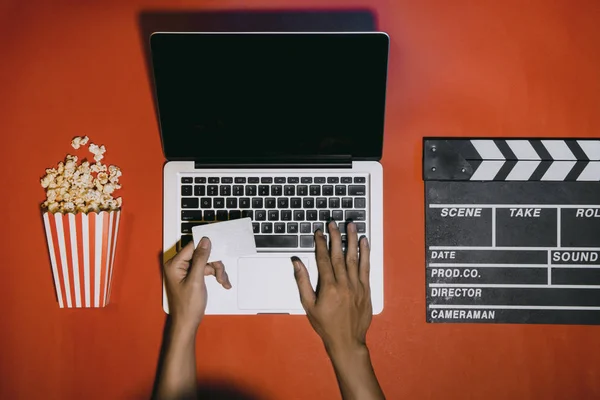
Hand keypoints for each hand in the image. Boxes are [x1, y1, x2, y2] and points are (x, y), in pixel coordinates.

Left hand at [163, 237, 231, 332]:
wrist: (187, 322)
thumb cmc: (187, 306)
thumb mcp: (196, 280)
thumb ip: (201, 259)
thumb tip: (205, 242)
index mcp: (174, 264)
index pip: (192, 247)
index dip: (206, 249)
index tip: (218, 251)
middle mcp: (178, 265)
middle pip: (201, 254)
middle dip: (214, 264)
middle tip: (221, 274)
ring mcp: (185, 270)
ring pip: (206, 262)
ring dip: (217, 270)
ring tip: (222, 281)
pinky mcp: (191, 275)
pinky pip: (206, 269)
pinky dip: (215, 274)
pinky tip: (222, 282)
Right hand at [292, 221, 371, 353]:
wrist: (347, 341)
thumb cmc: (325, 325)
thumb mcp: (308, 305)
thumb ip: (302, 281)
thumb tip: (296, 262)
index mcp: (328, 287)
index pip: (323, 259)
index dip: (320, 244)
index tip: (318, 232)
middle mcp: (343, 284)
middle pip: (339, 254)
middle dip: (335, 236)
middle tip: (333, 223)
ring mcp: (356, 286)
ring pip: (354, 258)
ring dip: (352, 240)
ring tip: (351, 225)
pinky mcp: (366, 289)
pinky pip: (366, 267)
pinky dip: (365, 253)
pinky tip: (364, 242)